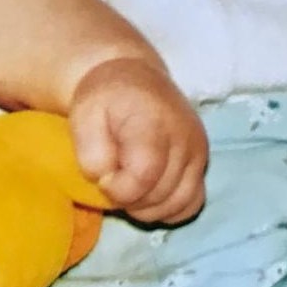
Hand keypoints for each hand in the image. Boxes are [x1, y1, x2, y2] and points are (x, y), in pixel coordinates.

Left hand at [67, 58, 207, 224]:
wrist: (133, 78)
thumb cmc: (105, 98)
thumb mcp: (84, 116)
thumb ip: (91, 152)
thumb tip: (107, 180)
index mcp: (153, 122)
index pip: (143, 176)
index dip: (118, 189)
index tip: (102, 178)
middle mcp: (184, 138)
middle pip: (160, 195)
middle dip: (129, 199)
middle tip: (112, 180)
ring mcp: (198, 152)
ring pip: (178, 204)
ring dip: (148, 207)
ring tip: (128, 187)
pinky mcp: (202, 162)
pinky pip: (192, 203)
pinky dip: (169, 208)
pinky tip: (148, 195)